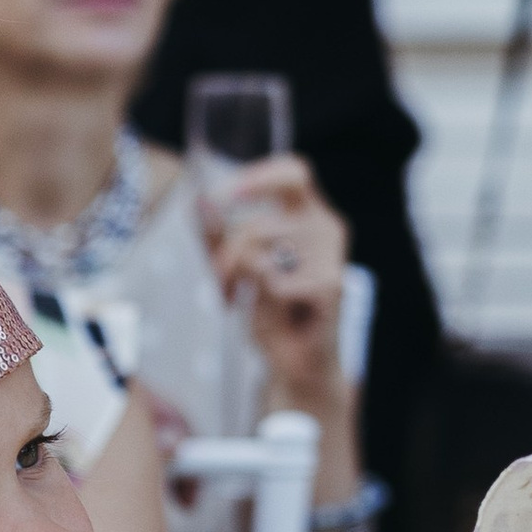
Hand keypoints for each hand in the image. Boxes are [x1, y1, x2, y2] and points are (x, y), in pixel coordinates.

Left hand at [202, 155, 350, 412]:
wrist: (297, 359)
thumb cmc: (272, 308)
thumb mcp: (236, 267)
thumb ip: (216, 235)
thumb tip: (198, 200)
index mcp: (308, 213)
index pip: (294, 173)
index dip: (260, 177)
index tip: (227, 196)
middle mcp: (326, 227)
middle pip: (258, 225)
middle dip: (227, 254)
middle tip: (219, 279)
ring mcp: (332, 255)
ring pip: (262, 253)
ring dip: (241, 281)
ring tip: (247, 299)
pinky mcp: (330, 285)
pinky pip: (274, 283)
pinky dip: (264, 302)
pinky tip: (277, 314)